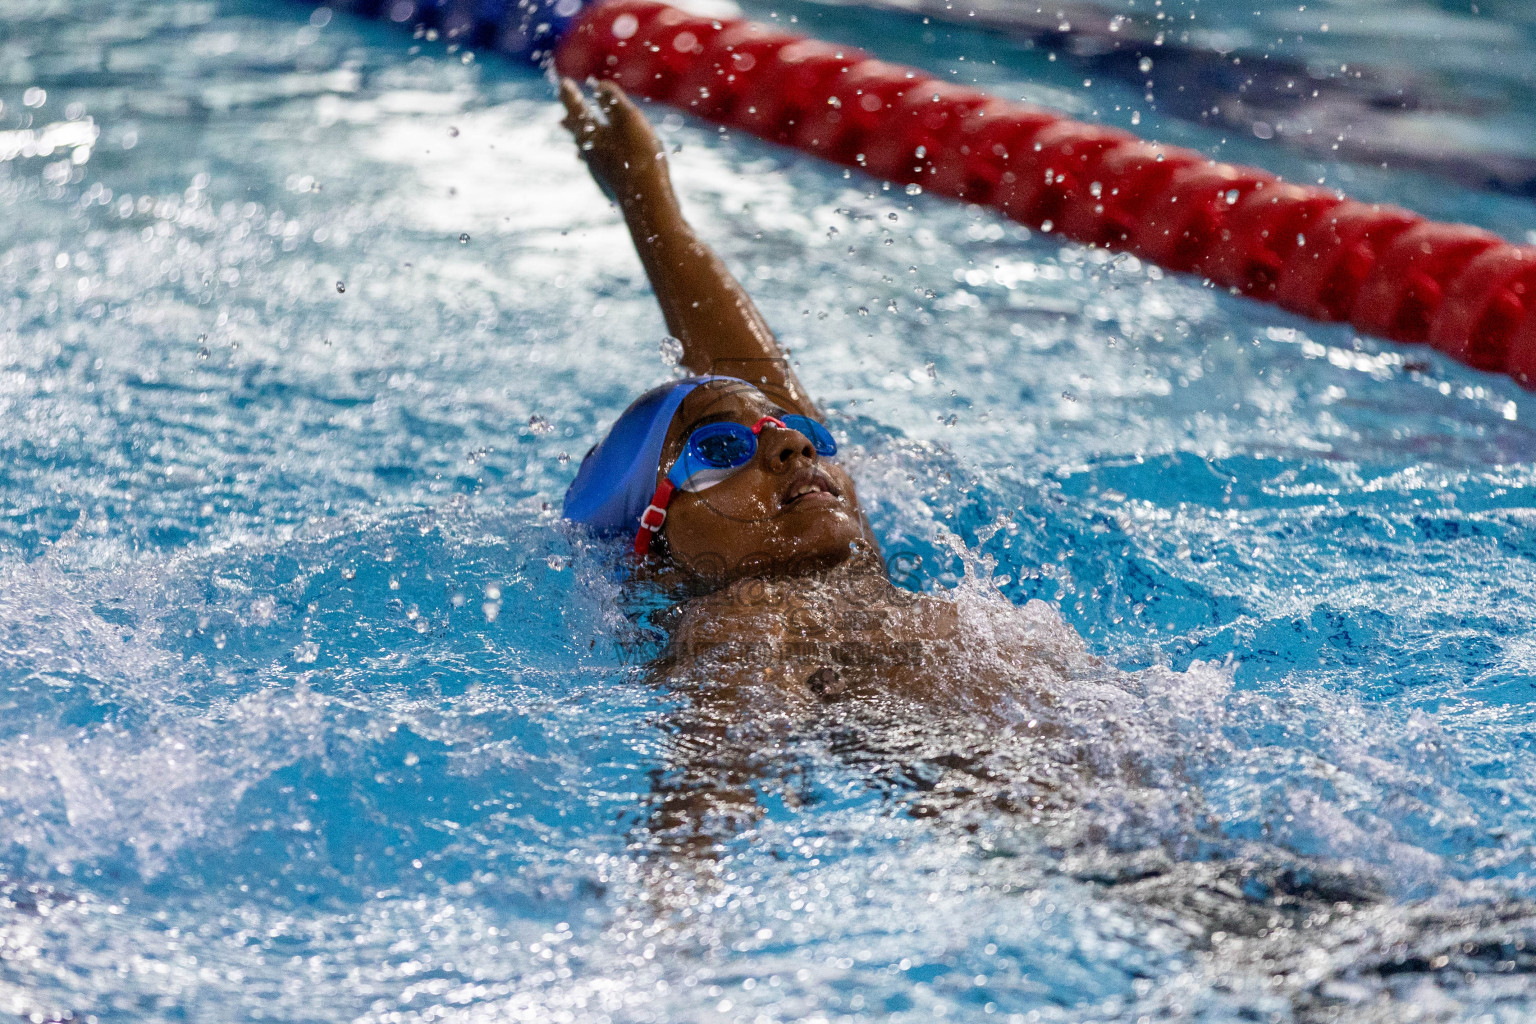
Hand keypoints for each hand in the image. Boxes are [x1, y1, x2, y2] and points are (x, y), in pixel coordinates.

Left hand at [558, 78, 667, 204]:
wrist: (647, 202)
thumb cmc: (638, 156)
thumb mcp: (629, 120)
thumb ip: (613, 101)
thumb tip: (599, 86)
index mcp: (590, 134)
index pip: (576, 108)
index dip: (570, 94)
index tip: (563, 83)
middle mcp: (589, 153)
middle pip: (577, 134)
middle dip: (571, 124)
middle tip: (560, 120)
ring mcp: (598, 172)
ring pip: (586, 153)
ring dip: (581, 144)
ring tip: (576, 143)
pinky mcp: (610, 186)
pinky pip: (598, 167)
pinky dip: (595, 160)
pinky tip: (598, 167)